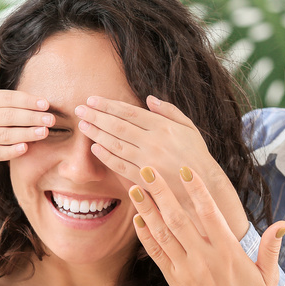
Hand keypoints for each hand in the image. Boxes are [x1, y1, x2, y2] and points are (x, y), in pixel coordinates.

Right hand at [0, 35, 52, 203]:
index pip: (8, 99)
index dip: (27, 101)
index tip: (46, 103)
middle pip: (8, 116)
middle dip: (31, 117)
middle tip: (52, 119)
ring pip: (4, 135)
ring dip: (25, 134)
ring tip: (45, 132)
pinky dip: (10, 151)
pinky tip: (26, 148)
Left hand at [75, 95, 249, 238]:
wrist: (205, 186)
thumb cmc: (196, 155)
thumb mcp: (188, 128)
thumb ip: (169, 111)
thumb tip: (148, 98)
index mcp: (164, 127)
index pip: (130, 112)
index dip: (108, 105)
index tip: (92, 100)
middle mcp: (155, 142)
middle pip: (118, 126)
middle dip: (96, 116)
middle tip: (79, 109)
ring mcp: (149, 161)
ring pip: (116, 144)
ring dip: (97, 133)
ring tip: (83, 125)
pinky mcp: (145, 179)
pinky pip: (121, 166)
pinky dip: (106, 156)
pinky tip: (94, 148)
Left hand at [127, 165, 284, 285]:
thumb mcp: (268, 278)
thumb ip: (270, 249)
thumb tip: (281, 224)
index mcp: (228, 253)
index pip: (209, 214)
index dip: (196, 190)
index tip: (185, 170)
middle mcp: (204, 258)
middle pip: (178, 218)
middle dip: (162, 192)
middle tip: (148, 169)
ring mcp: (186, 270)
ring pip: (163, 233)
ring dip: (147, 209)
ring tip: (135, 188)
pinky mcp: (175, 282)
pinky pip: (157, 254)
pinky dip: (146, 236)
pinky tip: (137, 220)